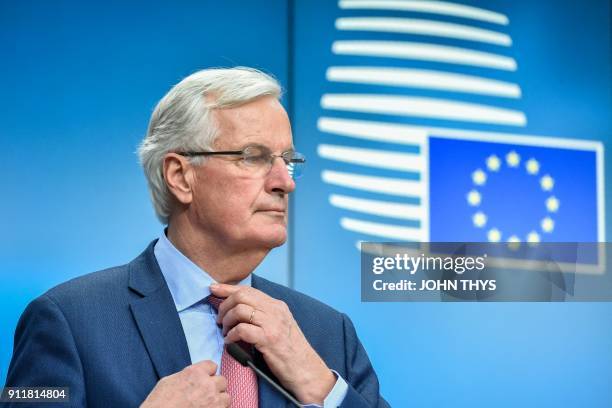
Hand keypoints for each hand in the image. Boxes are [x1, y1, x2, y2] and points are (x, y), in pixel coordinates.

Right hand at [140, 360, 228, 407]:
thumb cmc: (159, 404)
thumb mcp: (168, 381)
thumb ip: (186, 376)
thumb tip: (192, 377)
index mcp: (195, 373)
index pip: (212, 366)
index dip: (208, 373)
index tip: (206, 378)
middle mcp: (207, 385)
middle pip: (222, 381)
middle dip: (215, 387)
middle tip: (206, 394)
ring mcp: (213, 401)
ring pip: (227, 397)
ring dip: (219, 400)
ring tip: (208, 405)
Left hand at [210, 284, 334, 404]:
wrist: (305, 369)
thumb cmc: (290, 351)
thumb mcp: (280, 326)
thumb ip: (263, 315)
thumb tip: (239, 309)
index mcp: (277, 305)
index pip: (249, 290)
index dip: (228, 288)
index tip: (213, 288)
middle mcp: (275, 310)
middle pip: (242, 296)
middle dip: (224, 305)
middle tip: (220, 319)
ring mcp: (273, 324)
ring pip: (240, 310)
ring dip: (227, 321)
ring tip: (226, 332)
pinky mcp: (269, 339)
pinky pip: (242, 330)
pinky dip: (231, 335)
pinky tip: (230, 342)